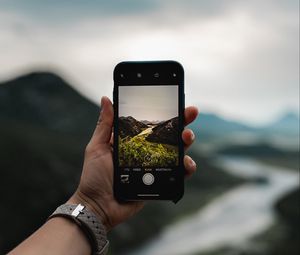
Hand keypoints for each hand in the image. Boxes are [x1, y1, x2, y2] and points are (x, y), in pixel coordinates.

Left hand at [68, 96, 198, 230]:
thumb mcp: (97, 147)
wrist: (98, 206)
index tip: (176, 103)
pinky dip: (186, 168)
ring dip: (186, 143)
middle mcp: (146, 152)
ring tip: (187, 138)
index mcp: (133, 142)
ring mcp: (154, 167)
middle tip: (190, 113)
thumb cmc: (94, 177)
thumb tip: (106, 99)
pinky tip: (186, 164)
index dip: (165, 114)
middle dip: (183, 123)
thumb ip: (105, 125)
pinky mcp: (159, 182)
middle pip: (169, 135)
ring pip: (177, 152)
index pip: (152, 124)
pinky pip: (177, 174)